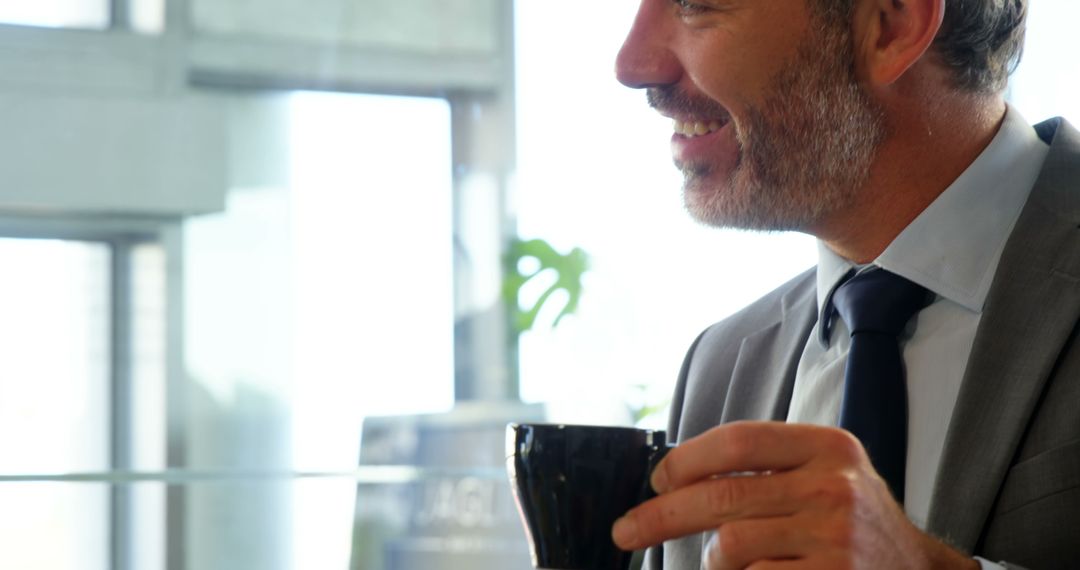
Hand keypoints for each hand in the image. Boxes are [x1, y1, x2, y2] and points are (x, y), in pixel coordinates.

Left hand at [611, 421, 978, 569]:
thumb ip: (764, 468)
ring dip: (713, 561)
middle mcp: (832, 487)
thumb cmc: (853, 521)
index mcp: (826, 447)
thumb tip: (675, 477)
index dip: (686, 459)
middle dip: (660, 515)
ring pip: (729, 546)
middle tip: (627, 531)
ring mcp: (833, 538)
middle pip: (721, 496)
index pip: (738, 441)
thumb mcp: (824, 474)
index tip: (657, 480)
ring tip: (729, 563)